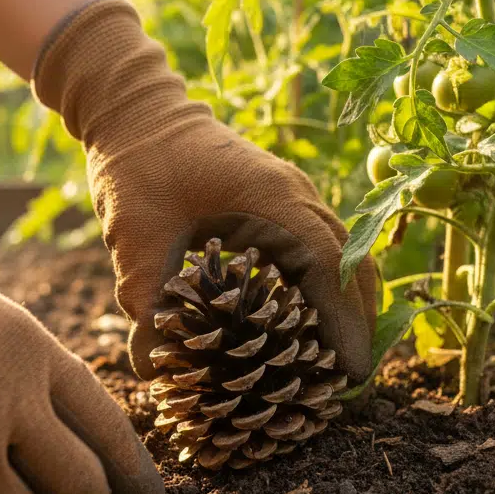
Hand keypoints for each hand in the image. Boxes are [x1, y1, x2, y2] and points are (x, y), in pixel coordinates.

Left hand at [34, 0, 377, 383]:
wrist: (135, 114)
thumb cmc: (137, 168)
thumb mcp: (135, 238)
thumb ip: (146, 302)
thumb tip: (150, 370)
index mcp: (271, 198)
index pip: (328, 263)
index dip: (344, 319)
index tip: (350, 368)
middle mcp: (296, 194)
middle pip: (353, 261)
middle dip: (359, 320)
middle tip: (351, 379)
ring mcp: (295, 194)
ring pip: (345, 253)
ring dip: (348, 303)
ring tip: (337, 359)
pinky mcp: (282, 200)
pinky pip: (324, 246)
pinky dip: (330, 285)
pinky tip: (309, 322)